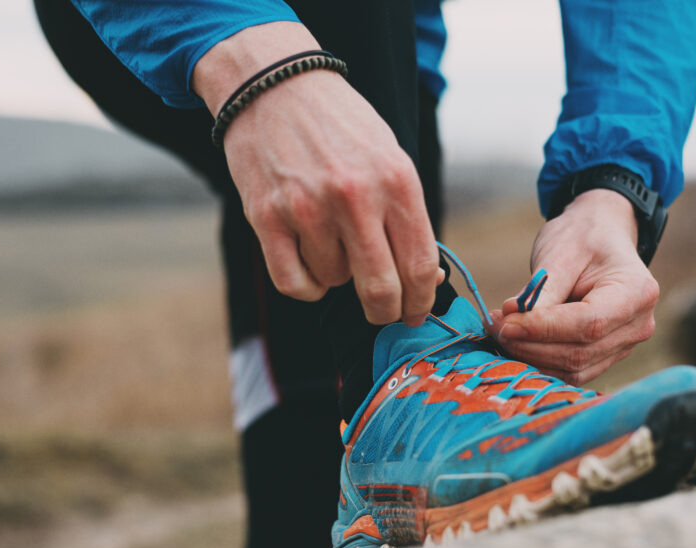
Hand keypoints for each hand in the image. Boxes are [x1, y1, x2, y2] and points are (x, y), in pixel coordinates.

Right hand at [193, 23, 441, 325]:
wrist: (274, 86)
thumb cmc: (340, 128)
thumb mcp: (390, 159)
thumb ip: (407, 217)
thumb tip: (427, 279)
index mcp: (396, 180)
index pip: (419, 265)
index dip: (421, 301)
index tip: (416, 312)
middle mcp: (355, 197)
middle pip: (380, 289)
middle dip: (385, 312)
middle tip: (383, 312)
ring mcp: (308, 208)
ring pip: (334, 282)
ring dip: (338, 276)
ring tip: (331, 240)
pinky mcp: (267, 217)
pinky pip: (294, 283)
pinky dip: (306, 286)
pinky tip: (309, 265)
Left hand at [488, 189, 659, 384]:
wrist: (601, 237)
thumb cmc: (583, 238)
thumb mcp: (560, 254)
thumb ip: (539, 291)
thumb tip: (509, 320)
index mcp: (636, 292)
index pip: (588, 323)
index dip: (543, 329)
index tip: (505, 323)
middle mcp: (638, 325)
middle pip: (579, 353)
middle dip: (529, 345)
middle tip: (494, 327)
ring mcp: (624, 345)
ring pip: (573, 369)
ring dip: (530, 357)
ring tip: (499, 332)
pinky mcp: (606, 356)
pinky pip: (571, 371)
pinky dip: (539, 361)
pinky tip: (515, 343)